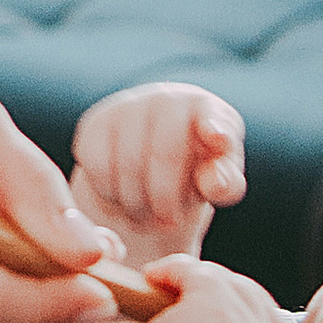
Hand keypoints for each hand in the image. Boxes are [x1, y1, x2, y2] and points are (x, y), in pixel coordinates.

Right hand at [70, 80, 245, 265]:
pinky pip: (99, 167)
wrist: (149, 155)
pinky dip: (110, 194)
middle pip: (166, 153)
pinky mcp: (96, 122)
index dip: (217, 128)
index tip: (219, 140)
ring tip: (147, 218)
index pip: (213, 116)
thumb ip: (226, 184)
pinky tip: (123, 201)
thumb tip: (214, 181)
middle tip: (168, 224)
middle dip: (166, 200)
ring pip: (127, 164)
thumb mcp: (217, 180)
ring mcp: (128, 105)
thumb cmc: (194, 169)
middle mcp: (168, 98)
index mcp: (207, 109)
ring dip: (137, 205)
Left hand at [127, 258, 316, 322]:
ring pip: (223, 282)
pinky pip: (193, 271)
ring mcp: (251, 315)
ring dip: (193, 285)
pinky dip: (171, 272)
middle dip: (221, 302)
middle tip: (190, 314)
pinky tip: (154, 279)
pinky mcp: (215, 298)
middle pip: (253, 299)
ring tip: (167, 293)